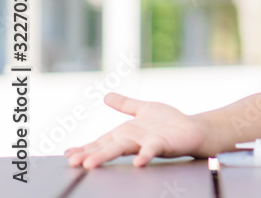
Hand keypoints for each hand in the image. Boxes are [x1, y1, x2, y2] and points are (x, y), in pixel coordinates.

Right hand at [64, 93, 207, 168]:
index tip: (67, 154)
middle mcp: (132, 140)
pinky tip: (137, 161)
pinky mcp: (161, 144)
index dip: (85, 148)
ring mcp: (145, 143)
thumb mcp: (143, 109)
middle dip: (89, 155)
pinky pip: (150, 150)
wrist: (193, 129)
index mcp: (125, 133)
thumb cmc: (168, 123)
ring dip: (106, 156)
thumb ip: (125, 104)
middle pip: (107, 147)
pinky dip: (144, 155)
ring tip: (89, 164)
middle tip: (72, 164)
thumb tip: (106, 96)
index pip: (101, 142)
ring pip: (122, 149)